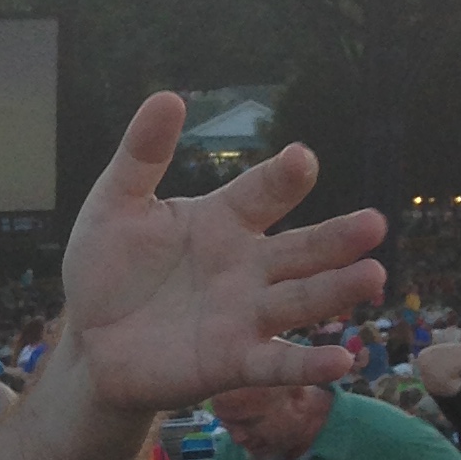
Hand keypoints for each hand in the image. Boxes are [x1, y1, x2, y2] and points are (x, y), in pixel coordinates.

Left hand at [55, 94, 387, 412]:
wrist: (87, 342)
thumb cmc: (106, 270)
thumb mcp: (116, 206)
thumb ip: (142, 156)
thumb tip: (167, 96)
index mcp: (224, 221)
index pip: (263, 193)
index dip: (282, 177)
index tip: (301, 159)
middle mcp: (247, 266)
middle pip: (302, 249)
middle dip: (337, 238)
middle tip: (373, 224)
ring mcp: (245, 315)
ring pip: (301, 299)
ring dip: (337, 290)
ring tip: (373, 275)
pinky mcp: (233, 362)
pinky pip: (277, 362)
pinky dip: (308, 363)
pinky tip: (341, 361)